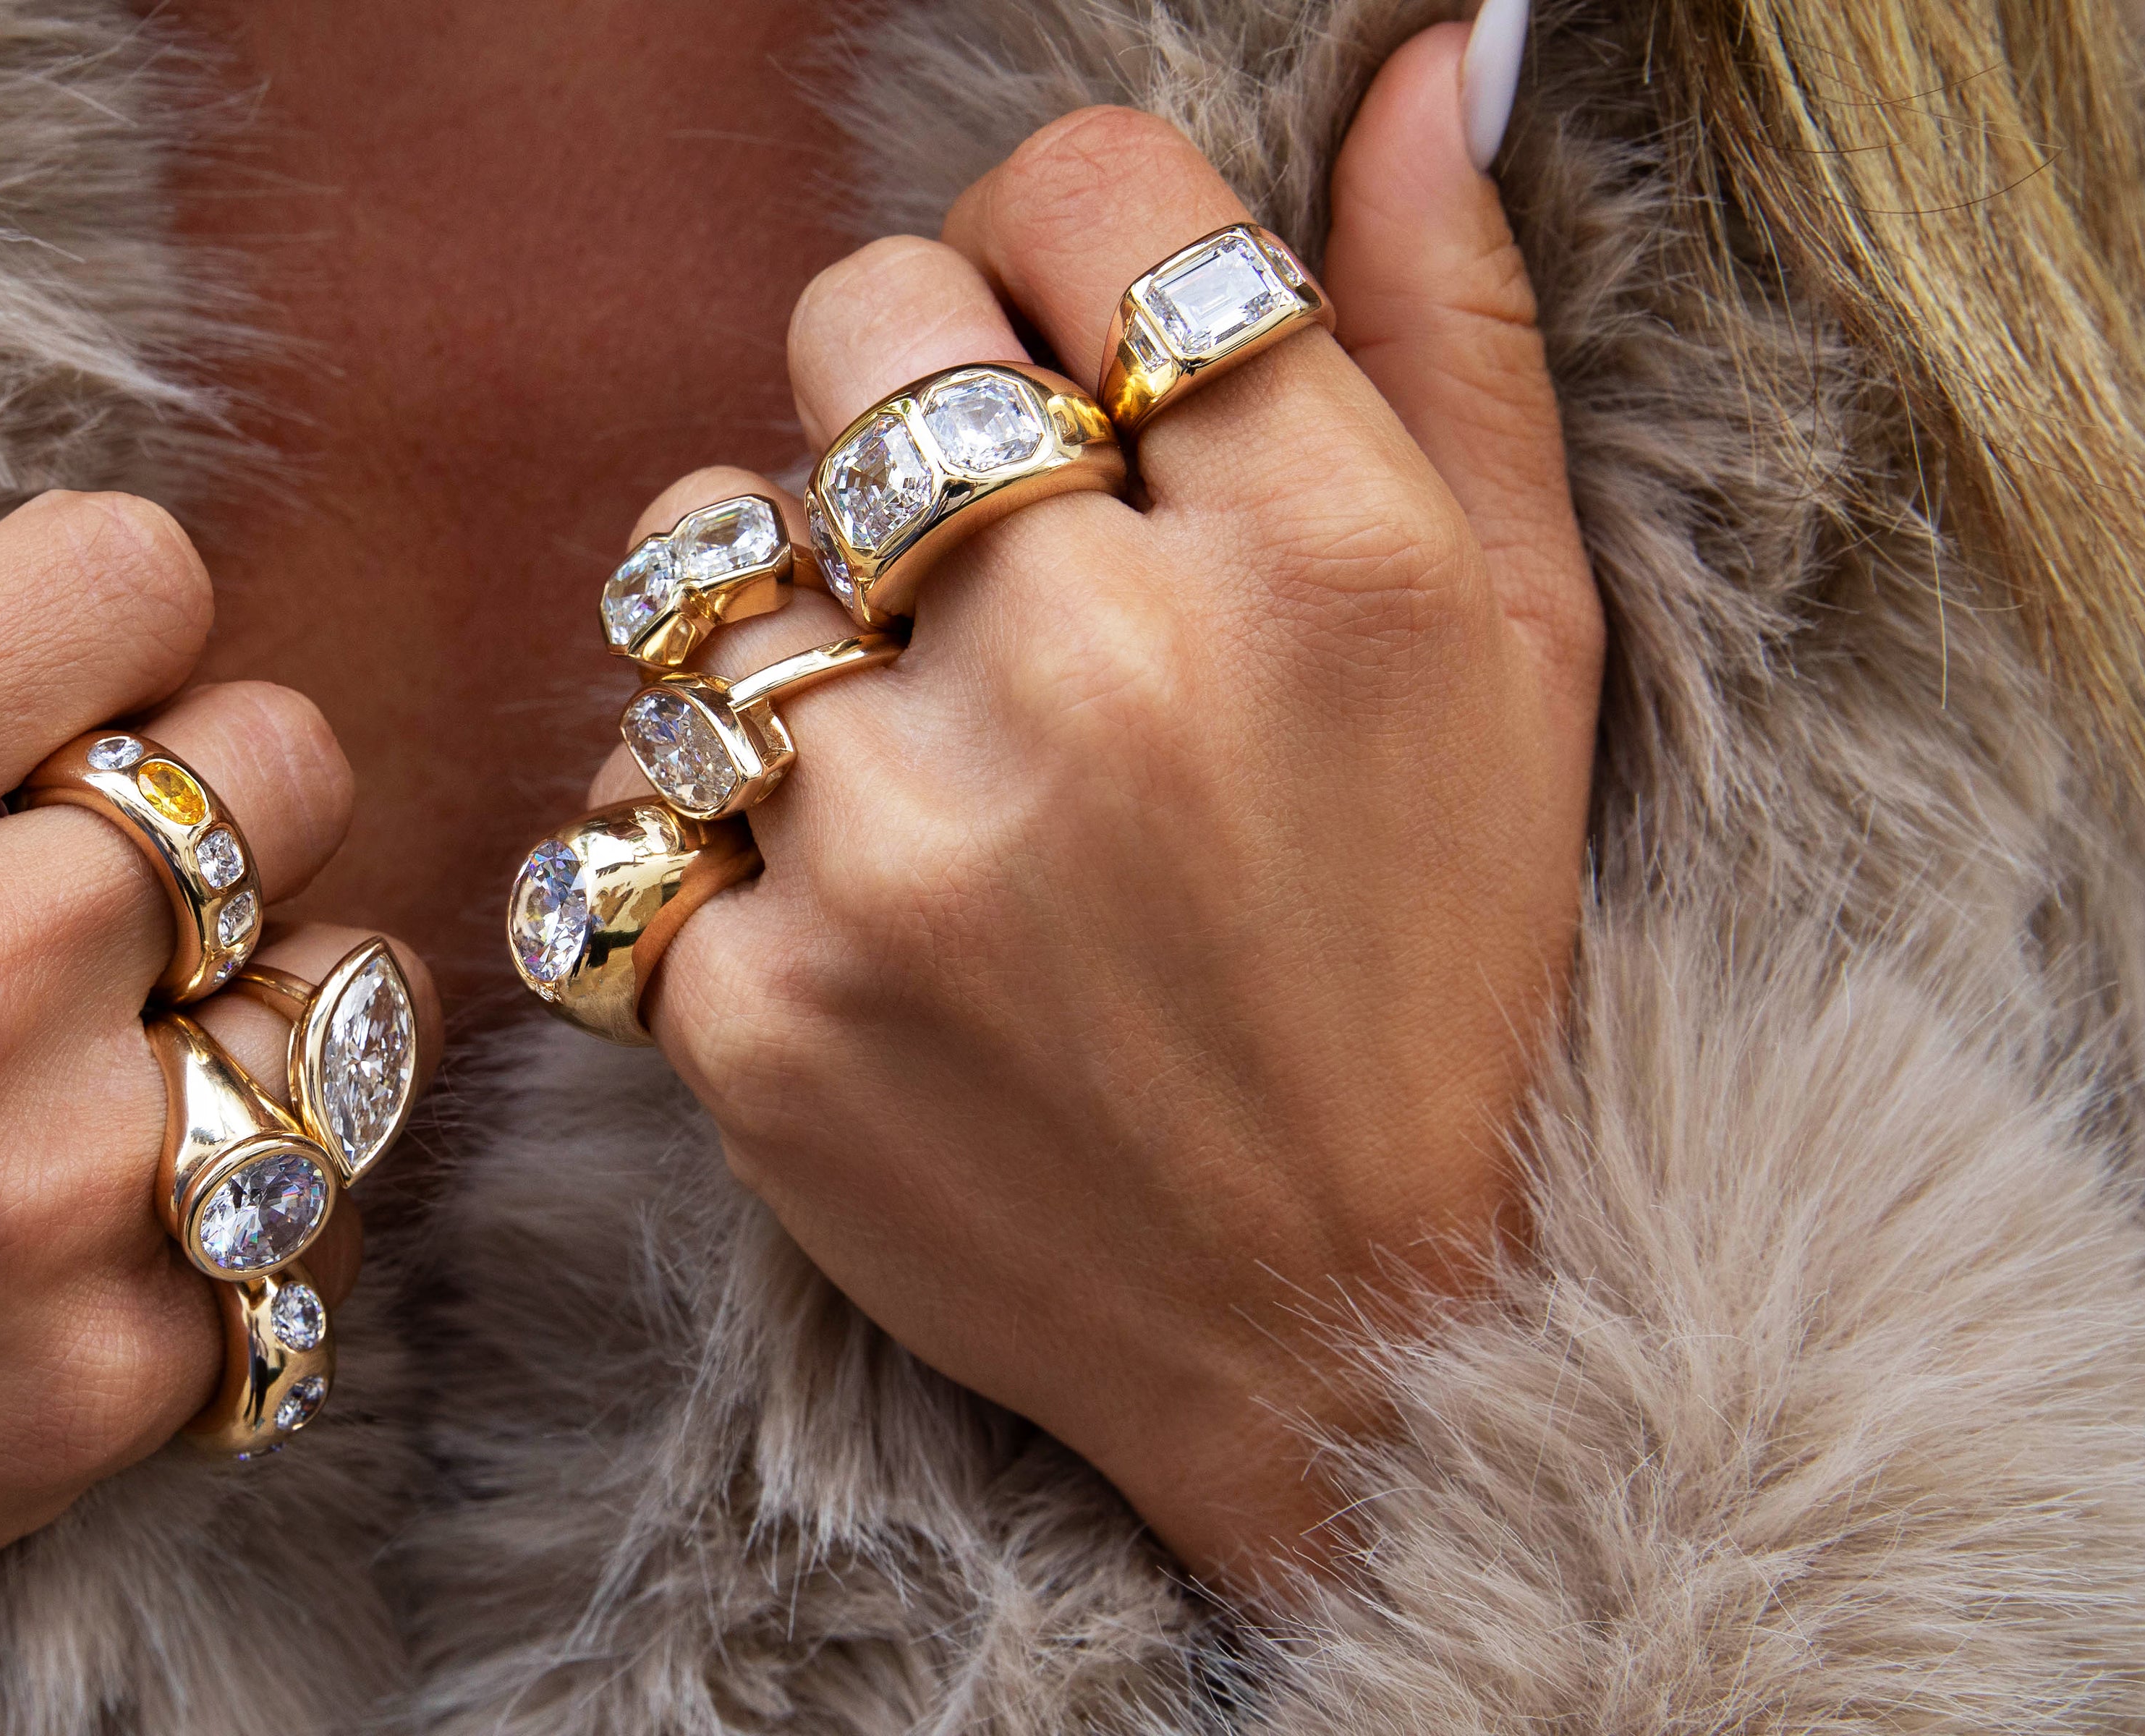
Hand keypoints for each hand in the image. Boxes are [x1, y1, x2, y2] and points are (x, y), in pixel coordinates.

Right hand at [0, 251, 413, 1732]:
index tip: (33, 703)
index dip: (101, 621)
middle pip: (285, 766)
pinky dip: (224, 1230)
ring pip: (334, 997)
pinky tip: (68, 1229)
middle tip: (50, 895)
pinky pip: (306, 1229)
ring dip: (237, 1013)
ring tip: (73, 1065)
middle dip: (198, 807)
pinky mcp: (109, 1371)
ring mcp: (50, 1188)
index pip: (136, 575)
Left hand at [613, 32, 1594, 1601]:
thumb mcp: (1518, 638)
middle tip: (977, 562)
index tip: (1072, 358)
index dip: (1050, 247)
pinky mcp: (751, 1013)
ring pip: (695, 562)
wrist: (1339, 1332)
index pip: (1078, 199)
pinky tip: (845, 913)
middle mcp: (1096, 673)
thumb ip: (1447, 327)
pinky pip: (626, 804)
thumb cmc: (1439, 959)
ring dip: (774, 629)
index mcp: (1310, 552)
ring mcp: (899, 850)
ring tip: (901, 743)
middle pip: (845, 332)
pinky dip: (711, 848)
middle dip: (895, 410)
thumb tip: (1415, 59)